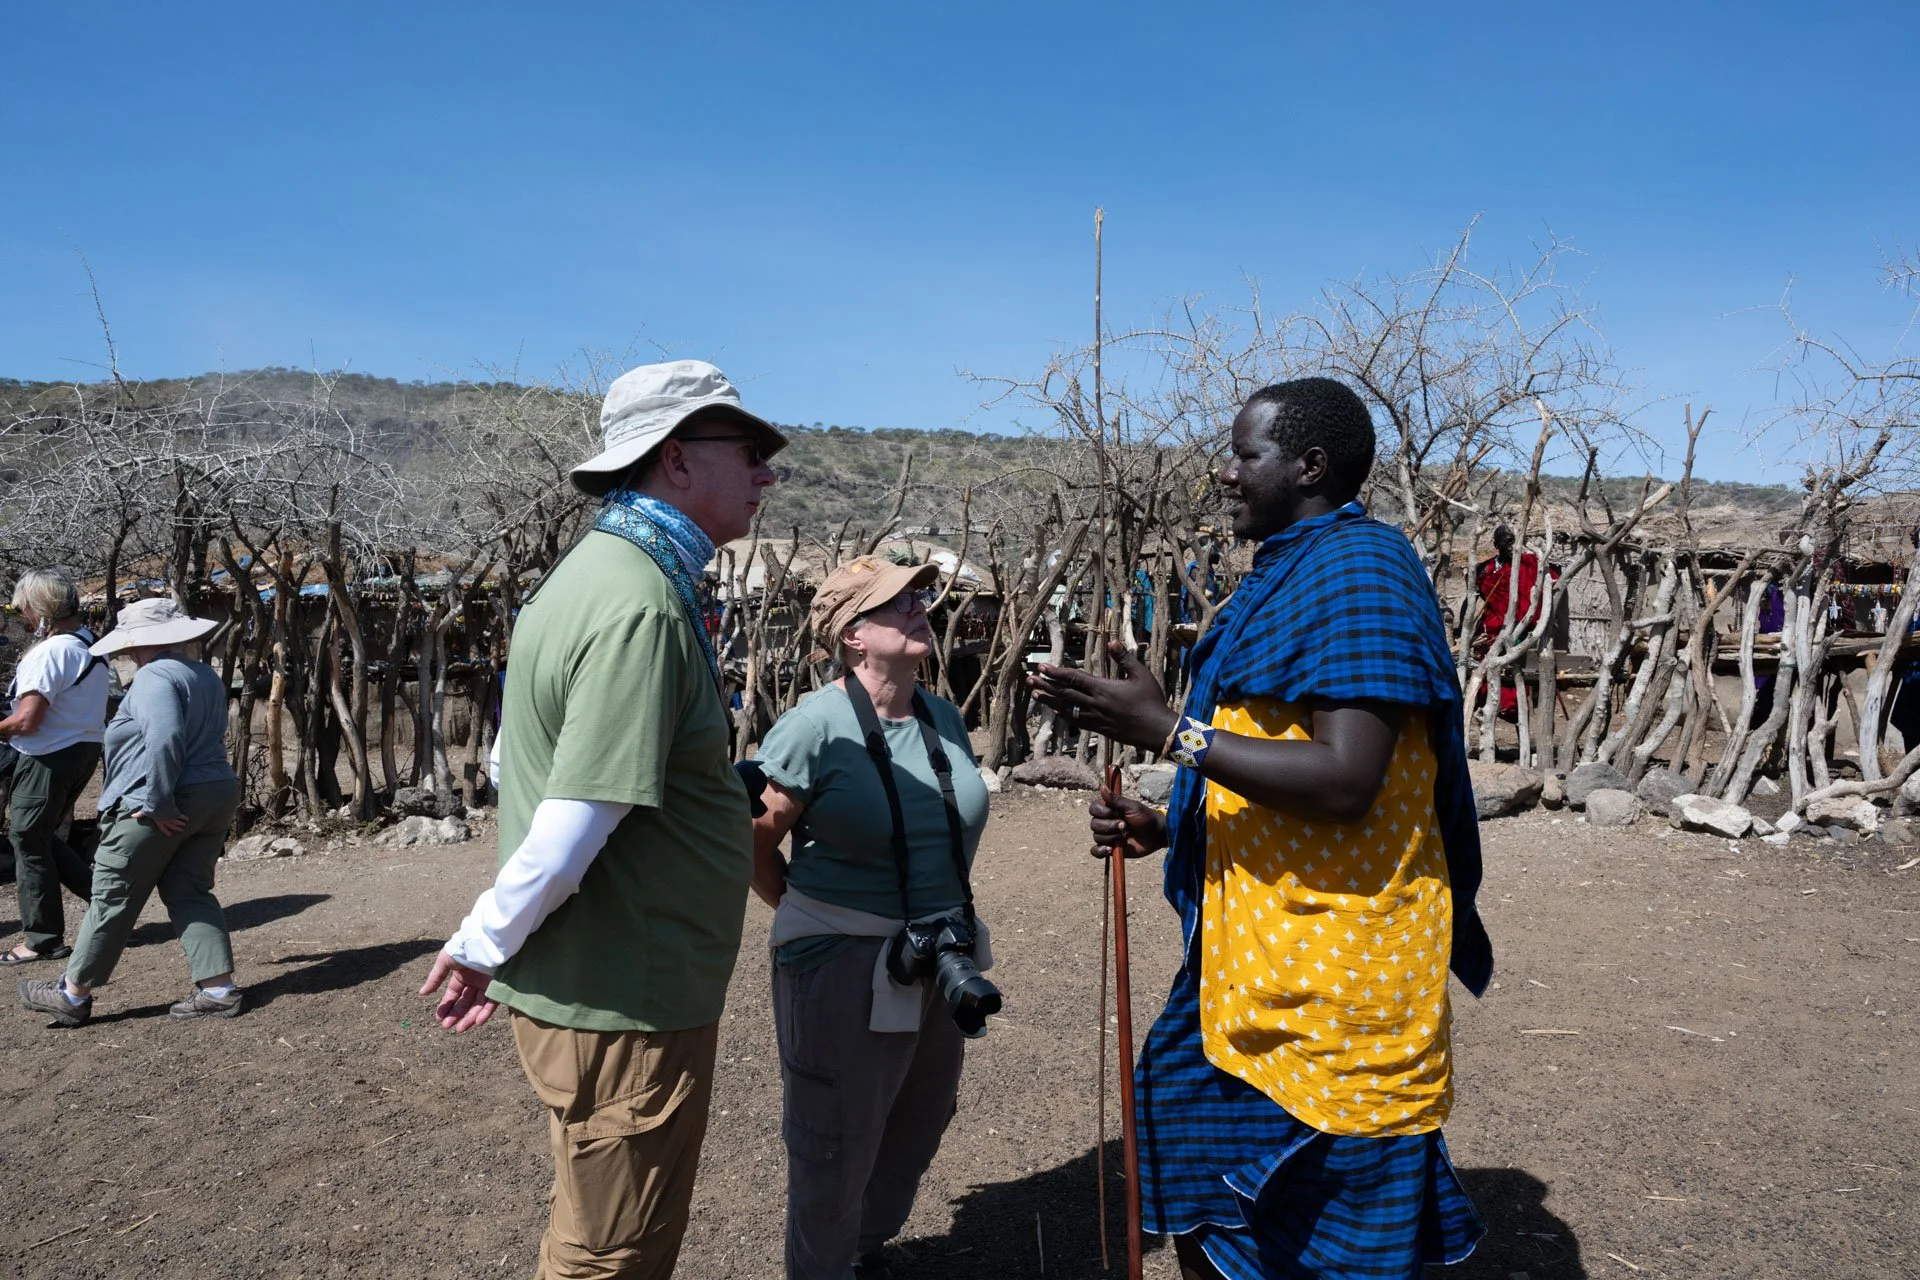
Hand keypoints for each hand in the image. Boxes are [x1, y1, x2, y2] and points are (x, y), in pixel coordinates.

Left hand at [133, 810, 187, 834]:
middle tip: (181, 830)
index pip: (162, 828)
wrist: (159, 804)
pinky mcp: (174, 812)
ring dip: (180, 823)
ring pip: (176, 821)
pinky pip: (180, 815)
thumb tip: (132, 816)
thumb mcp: (145, 811)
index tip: (169, 834)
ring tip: (184, 825)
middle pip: (172, 825)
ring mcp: (170, 816)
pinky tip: (187, 818)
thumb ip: (140, 814)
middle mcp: (165, 820)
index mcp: (159, 821)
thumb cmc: (152, 808)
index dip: (166, 831)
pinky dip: (183, 817)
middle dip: (176, 828)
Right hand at [419, 950, 499, 1031]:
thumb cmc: (464, 948)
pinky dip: (485, 1012)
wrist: (485, 940)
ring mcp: (487, 984)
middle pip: (465, 1002)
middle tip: (448, 1026)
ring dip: (469, 1018)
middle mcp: (474, 981)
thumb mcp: (445, 961)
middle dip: (456, 1015)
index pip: (453, 994)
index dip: (446, 1006)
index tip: (439, 1019)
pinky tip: (477, 1021)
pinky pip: (492, 1002)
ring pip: (478, 1005)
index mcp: (461, 975)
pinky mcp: (499, 986)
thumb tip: (422, 994)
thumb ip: (435, 978)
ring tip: (460, 1029)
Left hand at [1027, 640, 1178, 751]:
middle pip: (1064, 693)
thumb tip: (1113, 641)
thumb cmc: (1151, 701)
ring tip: (1035, 693)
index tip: (1041, 667)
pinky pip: (1076, 721)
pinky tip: (1055, 711)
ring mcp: (1095, 718)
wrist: (1156, 731)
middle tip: (1028, 678)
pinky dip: (1063, 714)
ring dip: (1049, 700)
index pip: (1074, 679)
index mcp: (1103, 689)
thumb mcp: (1141, 675)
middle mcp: (1095, 704)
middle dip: (1045, 685)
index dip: (1056, 672)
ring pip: (1066, 708)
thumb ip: (1125, 658)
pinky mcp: (1099, 729)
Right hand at [1089, 782, 1168, 858]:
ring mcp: (1107, 836)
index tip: (1111, 812)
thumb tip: (1102, 786)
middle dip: (1109, 826)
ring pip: (1097, 837)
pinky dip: (1100, 851)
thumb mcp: (1132, 807)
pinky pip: (1096, 851)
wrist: (1155, 835)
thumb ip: (1116, 799)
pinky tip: (1110, 849)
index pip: (1093, 809)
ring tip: (1125, 836)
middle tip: (1124, 826)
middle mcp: (1105, 822)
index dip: (1100, 812)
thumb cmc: (1145, 817)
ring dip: (1111, 837)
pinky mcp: (1109, 849)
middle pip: (1094, 824)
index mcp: (1108, 810)